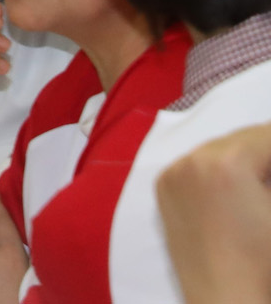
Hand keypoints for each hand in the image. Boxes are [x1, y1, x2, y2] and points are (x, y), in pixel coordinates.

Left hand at [157, 122, 270, 303]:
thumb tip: (268, 163)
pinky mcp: (163, 189)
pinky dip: (216, 171)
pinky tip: (235, 192)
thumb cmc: (264, 260)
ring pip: (217, 149)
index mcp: (226, 162)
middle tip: (269, 173)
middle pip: (241, 138)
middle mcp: (191, 160)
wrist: (226, 297)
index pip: (267, 135)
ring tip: (260, 182)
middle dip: (265, 151)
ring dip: (242, 158)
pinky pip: (194, 165)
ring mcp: (172, 173)